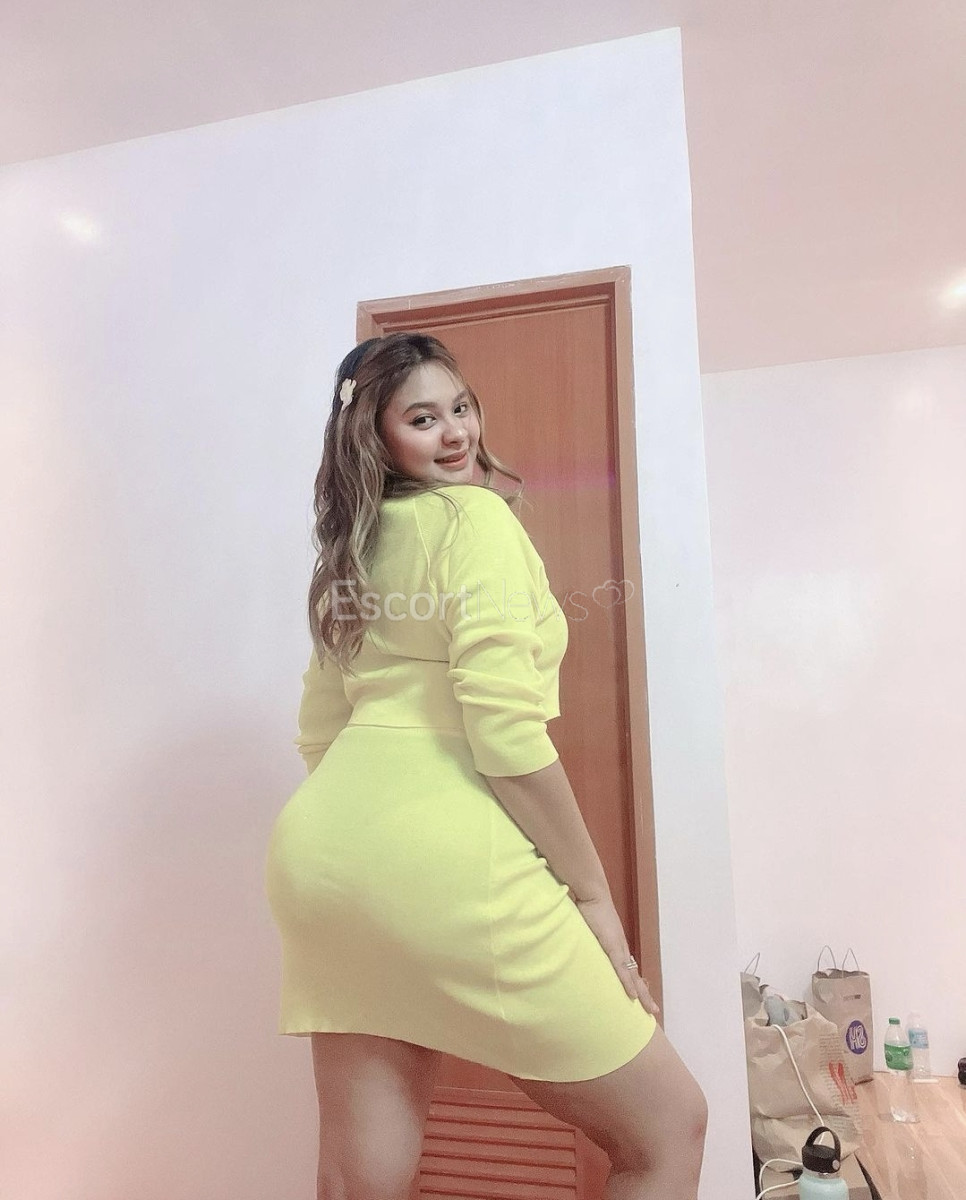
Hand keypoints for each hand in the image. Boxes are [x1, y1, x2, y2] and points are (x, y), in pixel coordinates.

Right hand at [574, 896, 659, 1015]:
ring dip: (641, 993)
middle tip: (653, 1011)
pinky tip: (633, 996)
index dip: (633, 982)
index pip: (627, 968)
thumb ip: (584, 939)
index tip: (639, 997)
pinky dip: (627, 983)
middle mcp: (620, 947)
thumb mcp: (585, 929)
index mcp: (615, 944)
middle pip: (635, 975)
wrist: (590, 893)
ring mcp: (617, 947)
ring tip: (649, 1010)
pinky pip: (621, 969)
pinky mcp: (612, 946)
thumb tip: (575, 944)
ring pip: (632, 976)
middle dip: (644, 994)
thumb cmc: (586, 907)